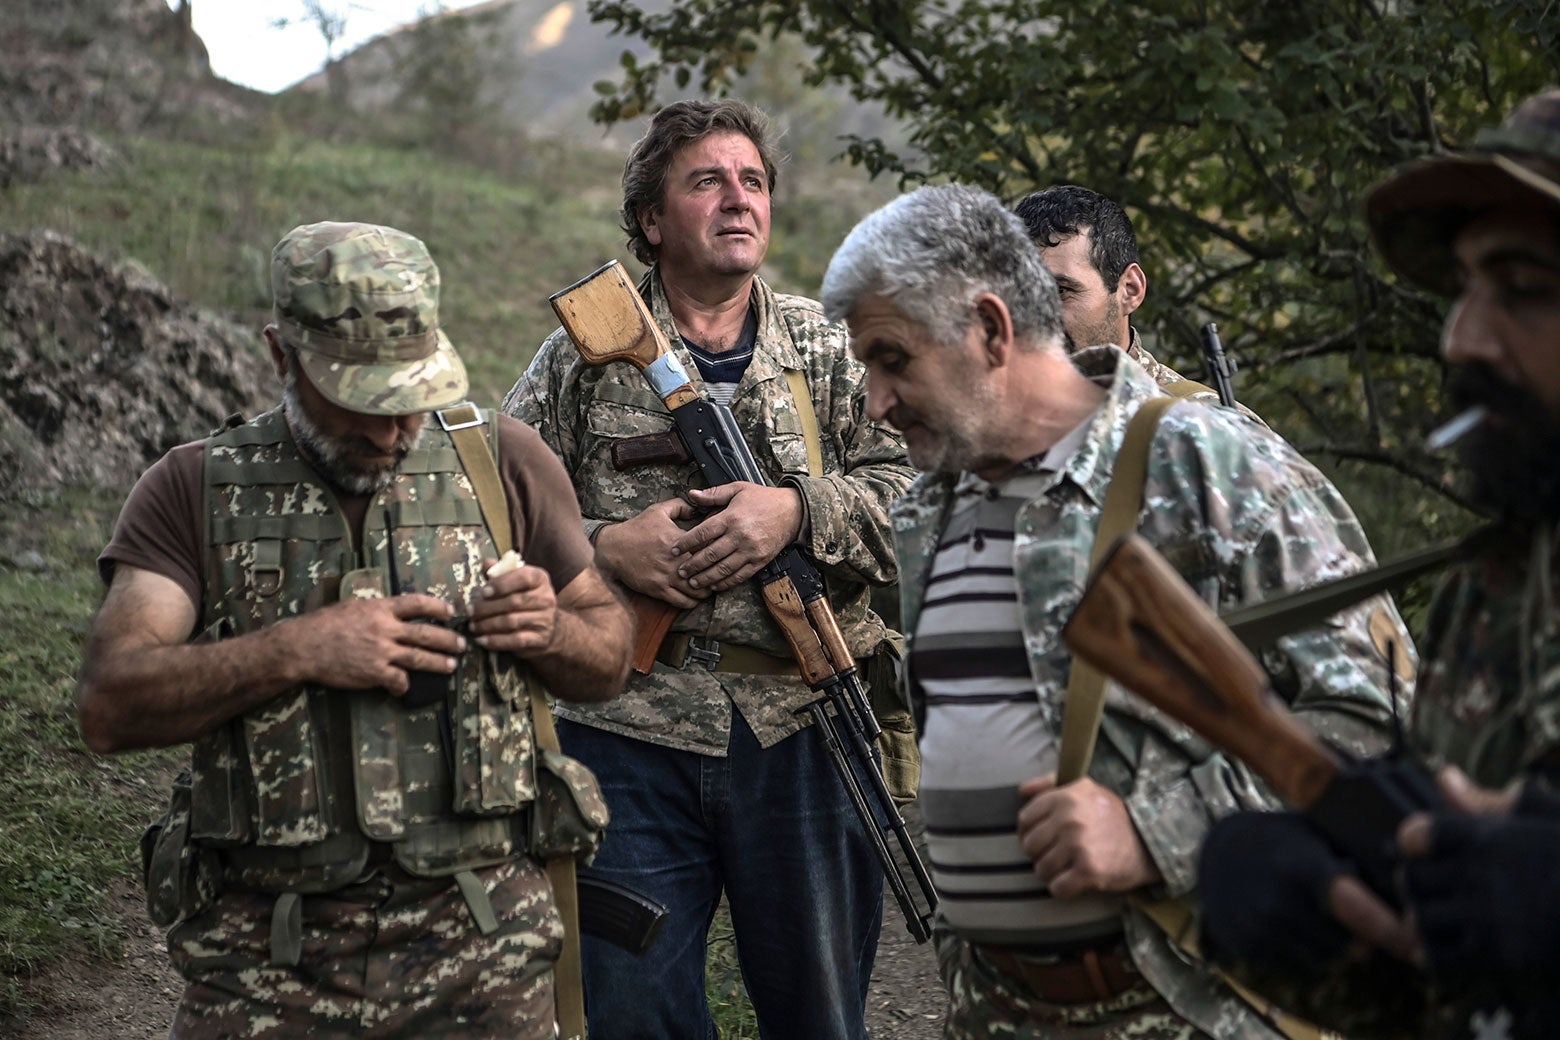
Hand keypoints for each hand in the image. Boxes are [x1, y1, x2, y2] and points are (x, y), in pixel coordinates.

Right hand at [293, 593, 464, 695]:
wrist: (304, 646)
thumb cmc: (325, 624)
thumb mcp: (354, 607)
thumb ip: (378, 610)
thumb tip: (396, 611)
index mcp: (381, 608)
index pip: (417, 604)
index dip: (437, 608)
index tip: (450, 613)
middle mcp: (385, 628)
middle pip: (426, 634)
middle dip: (448, 640)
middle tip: (462, 644)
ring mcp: (381, 652)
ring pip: (419, 658)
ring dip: (438, 663)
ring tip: (451, 666)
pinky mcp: (374, 672)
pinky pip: (399, 680)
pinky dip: (405, 685)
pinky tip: (406, 687)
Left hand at [467, 557, 558, 656]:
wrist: (549, 626)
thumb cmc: (524, 598)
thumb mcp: (515, 581)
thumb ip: (500, 572)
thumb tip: (486, 564)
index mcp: (540, 578)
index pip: (523, 577)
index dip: (502, 584)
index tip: (483, 591)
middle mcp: (546, 598)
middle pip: (514, 602)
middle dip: (487, 607)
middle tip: (470, 611)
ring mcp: (545, 619)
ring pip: (512, 622)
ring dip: (488, 625)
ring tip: (473, 626)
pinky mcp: (540, 639)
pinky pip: (515, 640)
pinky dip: (495, 641)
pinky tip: (482, 640)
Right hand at [594, 498, 709, 607]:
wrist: (613, 548)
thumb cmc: (636, 529)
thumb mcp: (658, 511)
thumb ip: (681, 506)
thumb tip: (698, 508)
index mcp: (678, 540)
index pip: (708, 549)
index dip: (717, 552)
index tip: (720, 553)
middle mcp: (675, 561)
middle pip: (706, 572)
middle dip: (715, 574)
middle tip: (718, 573)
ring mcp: (667, 577)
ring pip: (697, 591)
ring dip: (706, 590)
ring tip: (709, 587)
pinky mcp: (659, 590)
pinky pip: (683, 602)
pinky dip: (692, 601)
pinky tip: (694, 597)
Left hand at [674, 483, 802, 591]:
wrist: (792, 511)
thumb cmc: (764, 499)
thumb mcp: (738, 489)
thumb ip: (713, 494)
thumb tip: (691, 494)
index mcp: (732, 517)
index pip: (703, 533)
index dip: (686, 543)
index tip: (673, 550)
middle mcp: (740, 535)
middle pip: (711, 554)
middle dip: (692, 565)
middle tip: (679, 571)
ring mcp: (751, 550)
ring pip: (724, 568)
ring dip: (706, 577)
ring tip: (693, 582)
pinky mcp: (760, 561)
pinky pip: (740, 575)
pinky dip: (726, 582)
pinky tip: (714, 585)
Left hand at [1015, 774, 1159, 896]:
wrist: (1149, 842)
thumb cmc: (1113, 816)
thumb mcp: (1085, 788)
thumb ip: (1050, 784)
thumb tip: (1022, 791)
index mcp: (1065, 797)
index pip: (1025, 819)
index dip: (1030, 832)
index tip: (1044, 838)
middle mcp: (1069, 819)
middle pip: (1030, 846)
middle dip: (1040, 854)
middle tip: (1058, 855)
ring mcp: (1078, 845)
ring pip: (1041, 869)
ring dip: (1052, 873)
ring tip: (1068, 868)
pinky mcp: (1089, 870)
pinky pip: (1057, 888)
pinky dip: (1063, 889)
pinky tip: (1075, 881)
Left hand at [1399, 768, 1559, 994]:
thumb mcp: (1547, 820)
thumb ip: (1489, 802)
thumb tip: (1446, 778)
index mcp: (1488, 837)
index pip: (1416, 834)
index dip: (1416, 844)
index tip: (1428, 851)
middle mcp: (1480, 875)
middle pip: (1410, 879)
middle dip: (1418, 886)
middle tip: (1436, 893)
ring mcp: (1487, 917)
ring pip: (1420, 919)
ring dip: (1426, 923)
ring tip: (1447, 924)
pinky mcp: (1499, 958)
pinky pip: (1439, 959)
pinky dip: (1439, 958)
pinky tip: (1459, 954)